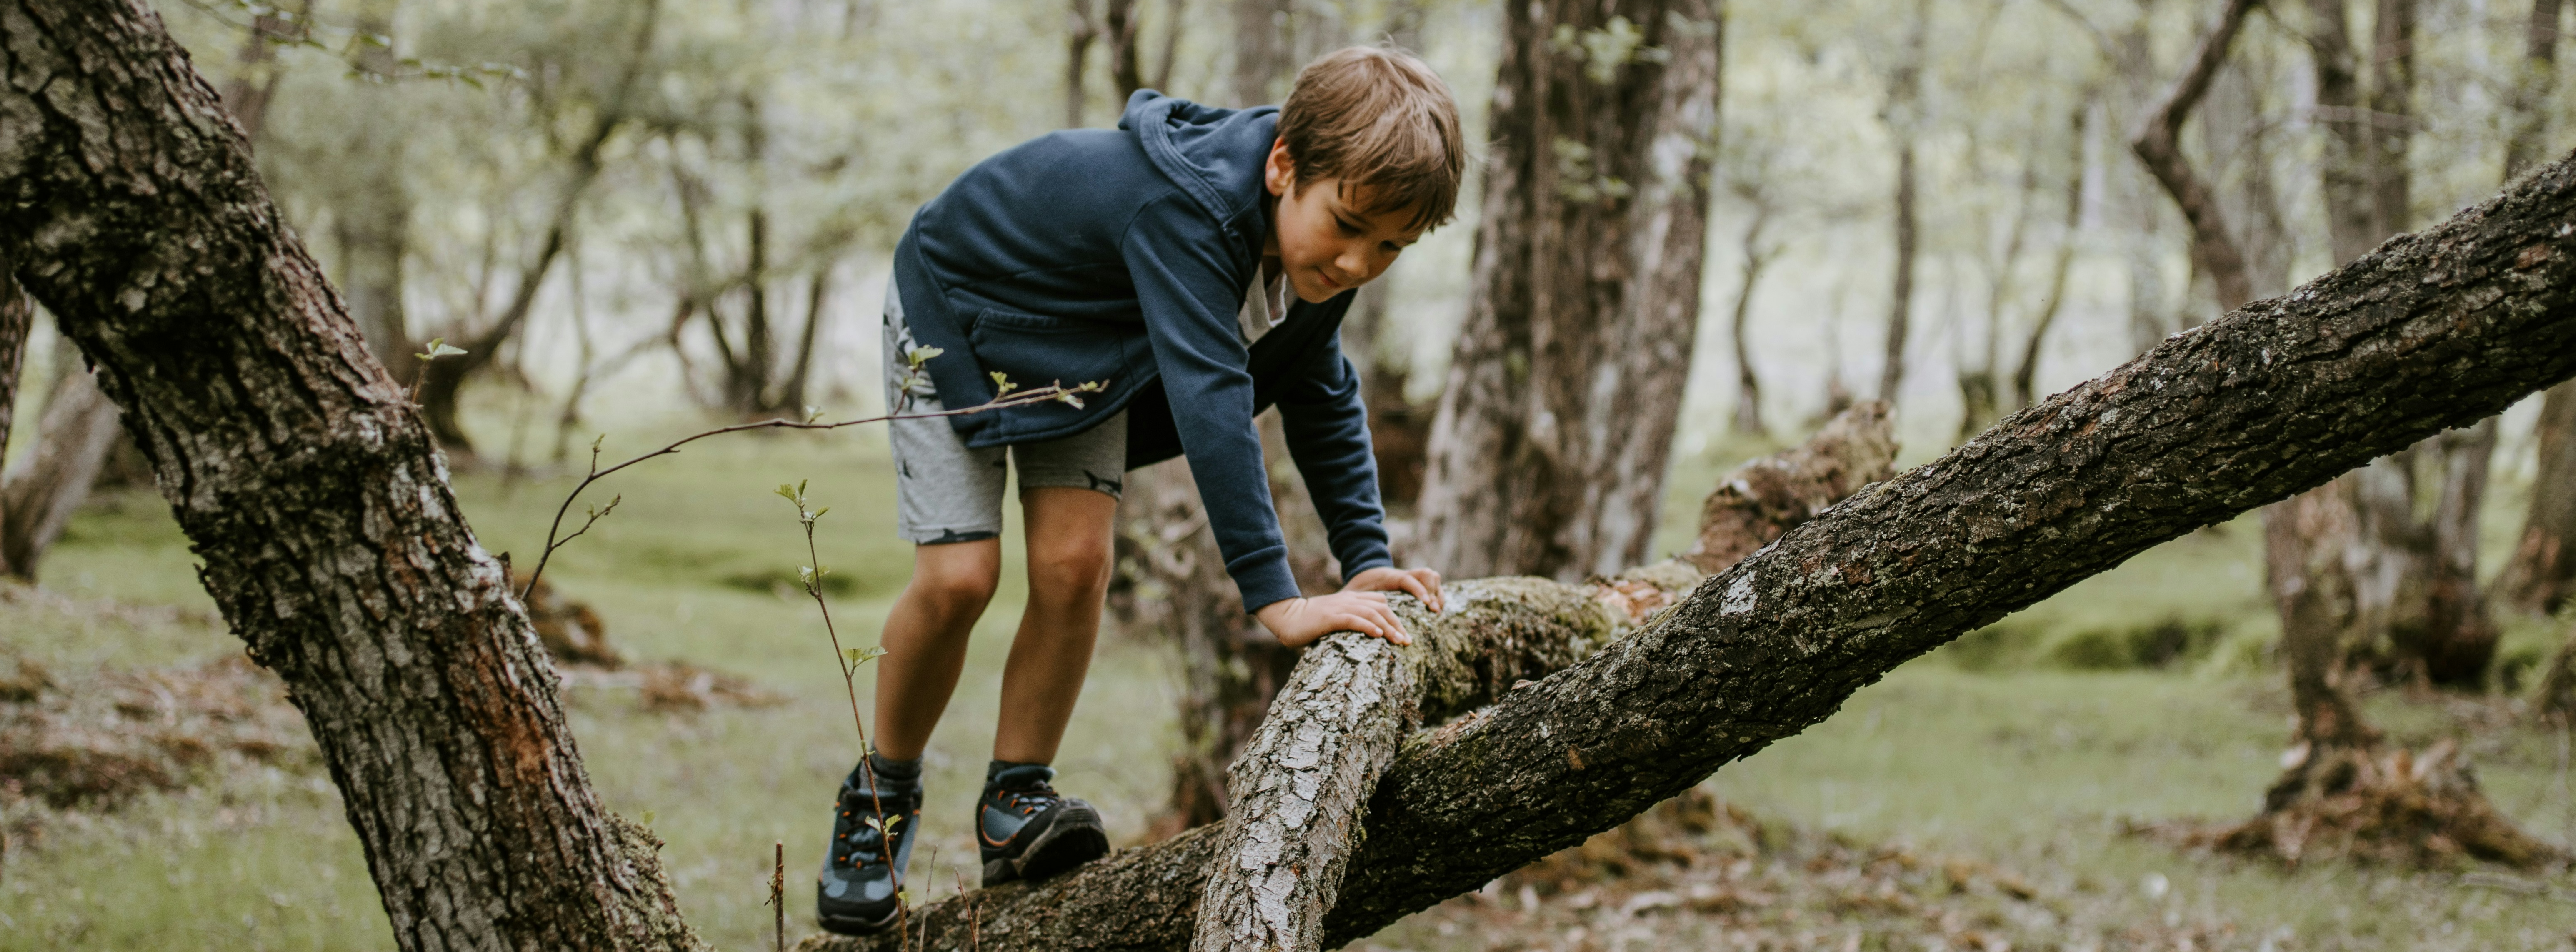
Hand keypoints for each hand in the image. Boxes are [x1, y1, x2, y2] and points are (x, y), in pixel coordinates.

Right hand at [1256, 592, 1412, 648]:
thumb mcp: (1334, 619)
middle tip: (1408, 641)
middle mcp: (1349, 601)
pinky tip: (1379, 635)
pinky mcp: (1330, 618)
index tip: (1404, 635)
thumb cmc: (1310, 623)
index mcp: (1351, 599)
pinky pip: (1354, 620)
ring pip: (1372, 614)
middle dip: (1397, 624)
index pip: (1381, 603)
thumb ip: (1350, 622)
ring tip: (1400, 641)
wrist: (1286, 617)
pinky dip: (1368, 626)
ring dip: (1388, 627)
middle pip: (1382, 608)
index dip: (1395, 617)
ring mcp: (1340, 608)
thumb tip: (1367, 636)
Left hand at [1343, 566, 1445, 612]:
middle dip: (1433, 592)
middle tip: (1434, 611)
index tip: (1425, 603)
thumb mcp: (1352, 591)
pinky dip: (1437, 593)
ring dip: (1437, 592)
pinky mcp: (1417, 582)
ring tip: (1437, 610)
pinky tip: (1437, 608)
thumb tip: (1340, 611)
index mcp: (1388, 576)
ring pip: (1432, 577)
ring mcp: (1412, 577)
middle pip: (1426, 575)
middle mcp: (1403, 574)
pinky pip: (1433, 583)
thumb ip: (1349, 599)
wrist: (1364, 570)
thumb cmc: (1358, 585)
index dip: (1418, 589)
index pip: (1407, 578)